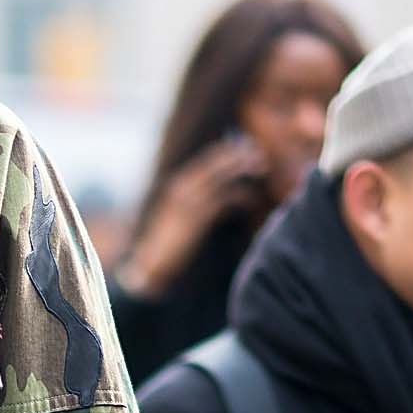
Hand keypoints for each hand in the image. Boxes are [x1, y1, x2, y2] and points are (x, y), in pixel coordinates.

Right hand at [119, 134, 267, 296]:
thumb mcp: (182, 216)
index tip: (246, 147)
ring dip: (242, 169)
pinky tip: (250, 199)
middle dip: (238, 155)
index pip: (207, 161)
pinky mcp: (195, 218)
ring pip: (221, 177)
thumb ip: (198, 201)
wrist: (151, 265)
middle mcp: (182, 187)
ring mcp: (188, 201)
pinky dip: (238, 196)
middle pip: (215, 163)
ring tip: (261, 167)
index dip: (227, 152)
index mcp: (179, 185)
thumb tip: (222, 194)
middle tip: (259, 153)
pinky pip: (222, 199)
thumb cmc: (170, 244)